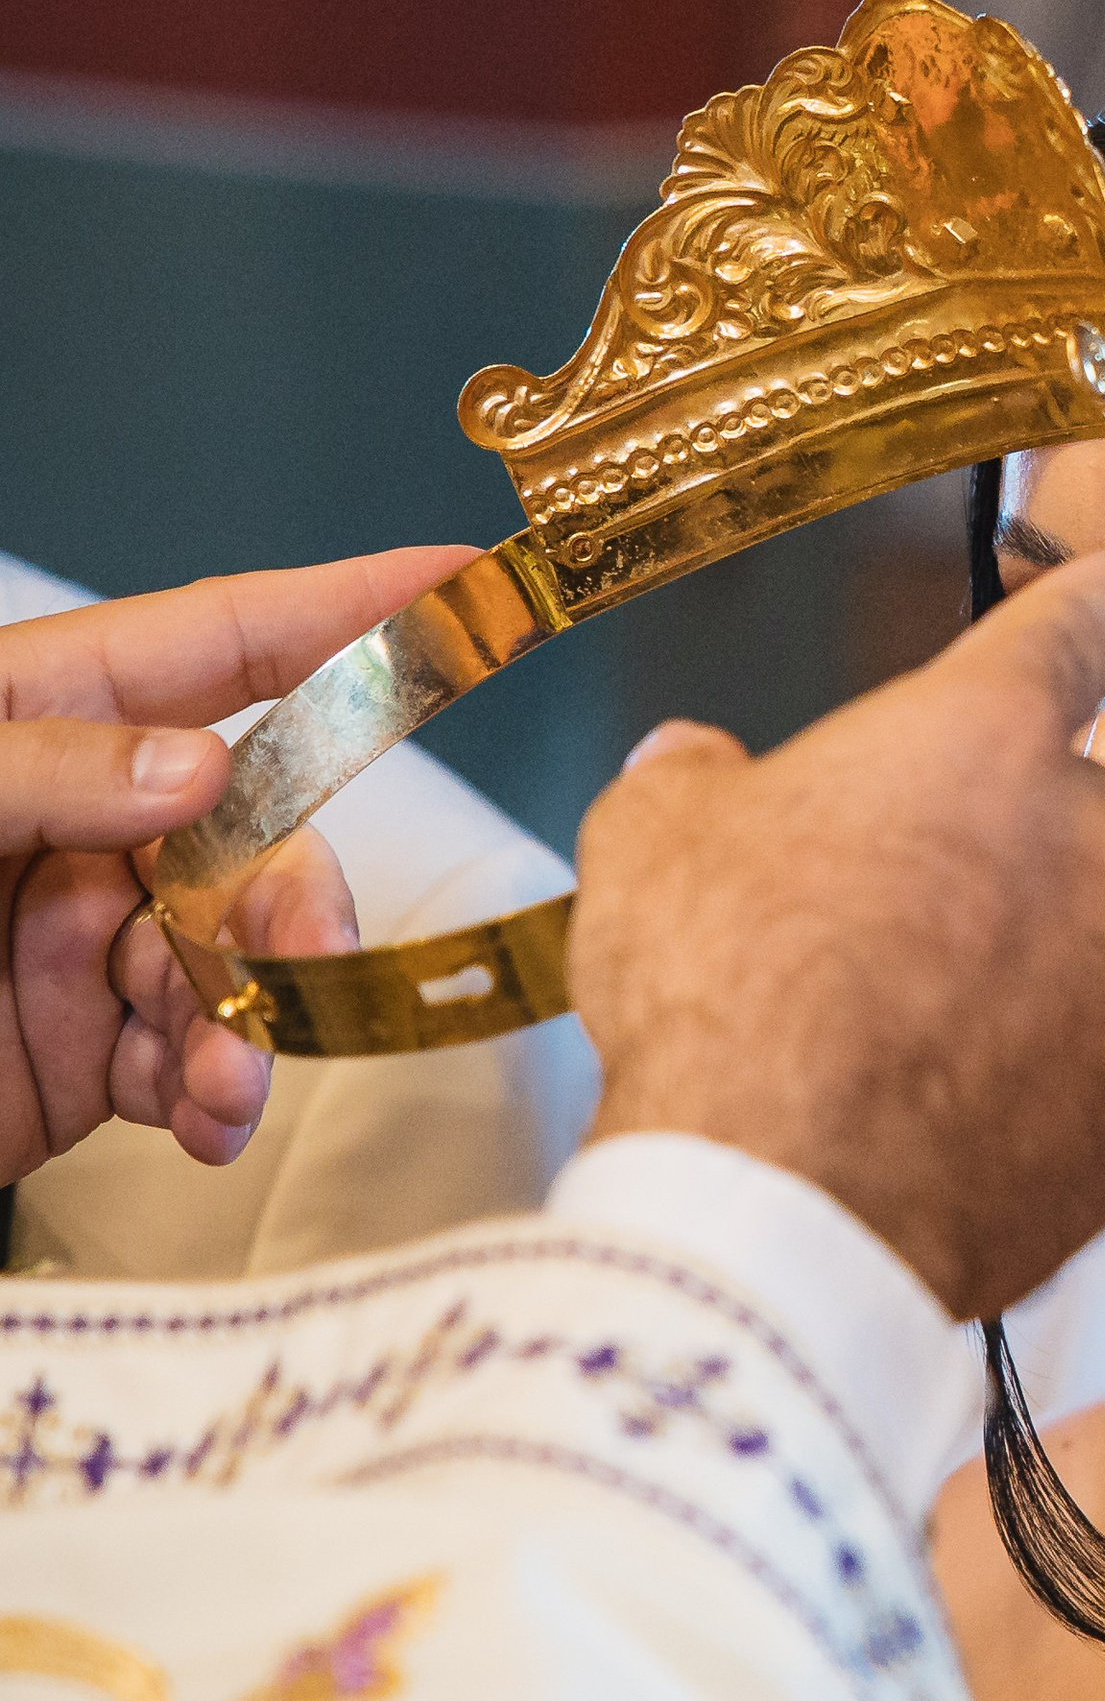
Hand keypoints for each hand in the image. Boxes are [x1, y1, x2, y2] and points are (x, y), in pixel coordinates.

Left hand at [1, 549, 477, 1180]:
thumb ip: (46, 769)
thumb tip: (203, 770)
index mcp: (49, 712)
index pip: (230, 639)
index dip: (352, 608)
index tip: (463, 582)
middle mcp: (88, 818)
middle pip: (262, 829)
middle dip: (294, 900)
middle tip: (292, 964)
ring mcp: (89, 937)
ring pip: (242, 957)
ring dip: (252, 1020)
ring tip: (216, 1084)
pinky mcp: (82, 1051)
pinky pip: (195, 1056)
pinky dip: (214, 1092)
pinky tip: (198, 1118)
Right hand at [573, 552, 1104, 1317]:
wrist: (789, 1205)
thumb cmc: (724, 990)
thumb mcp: (650, 842)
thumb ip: (686, 780)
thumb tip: (686, 761)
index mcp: (985, 733)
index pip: (1079, 622)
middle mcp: (1092, 837)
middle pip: (1067, 810)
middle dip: (997, 848)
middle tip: (888, 916)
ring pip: (1085, 948)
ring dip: (1016, 974)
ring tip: (893, 1043)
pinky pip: (1090, 1073)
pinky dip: (1030, 1088)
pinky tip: (934, 1125)